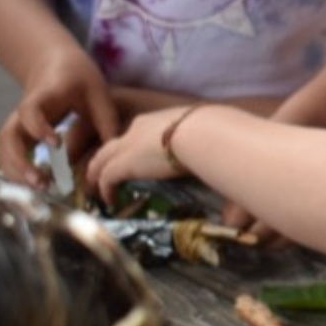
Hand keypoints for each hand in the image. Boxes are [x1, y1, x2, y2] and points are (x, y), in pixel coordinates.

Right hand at [0, 49, 119, 187]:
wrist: (53, 63)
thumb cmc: (77, 77)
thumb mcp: (97, 93)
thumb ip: (107, 122)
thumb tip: (115, 158)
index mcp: (43, 96)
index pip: (30, 111)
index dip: (38, 128)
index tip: (55, 143)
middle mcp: (23, 111)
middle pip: (8, 136)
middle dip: (19, 162)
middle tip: (42, 181)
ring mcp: (18, 123)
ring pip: (3, 149)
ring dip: (16, 171)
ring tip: (41, 188)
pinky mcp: (19, 135)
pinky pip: (7, 155)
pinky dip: (16, 172)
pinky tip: (36, 184)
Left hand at [84, 105, 200, 206]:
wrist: (198, 135)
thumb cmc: (209, 136)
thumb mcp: (203, 142)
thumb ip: (205, 161)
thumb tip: (229, 203)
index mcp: (154, 123)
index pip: (134, 135)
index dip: (129, 150)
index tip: (132, 163)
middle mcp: (136, 130)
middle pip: (111, 146)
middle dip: (103, 161)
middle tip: (102, 177)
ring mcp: (127, 146)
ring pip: (100, 160)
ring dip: (97, 175)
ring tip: (98, 191)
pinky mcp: (123, 164)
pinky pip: (105, 178)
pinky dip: (105, 190)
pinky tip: (110, 201)